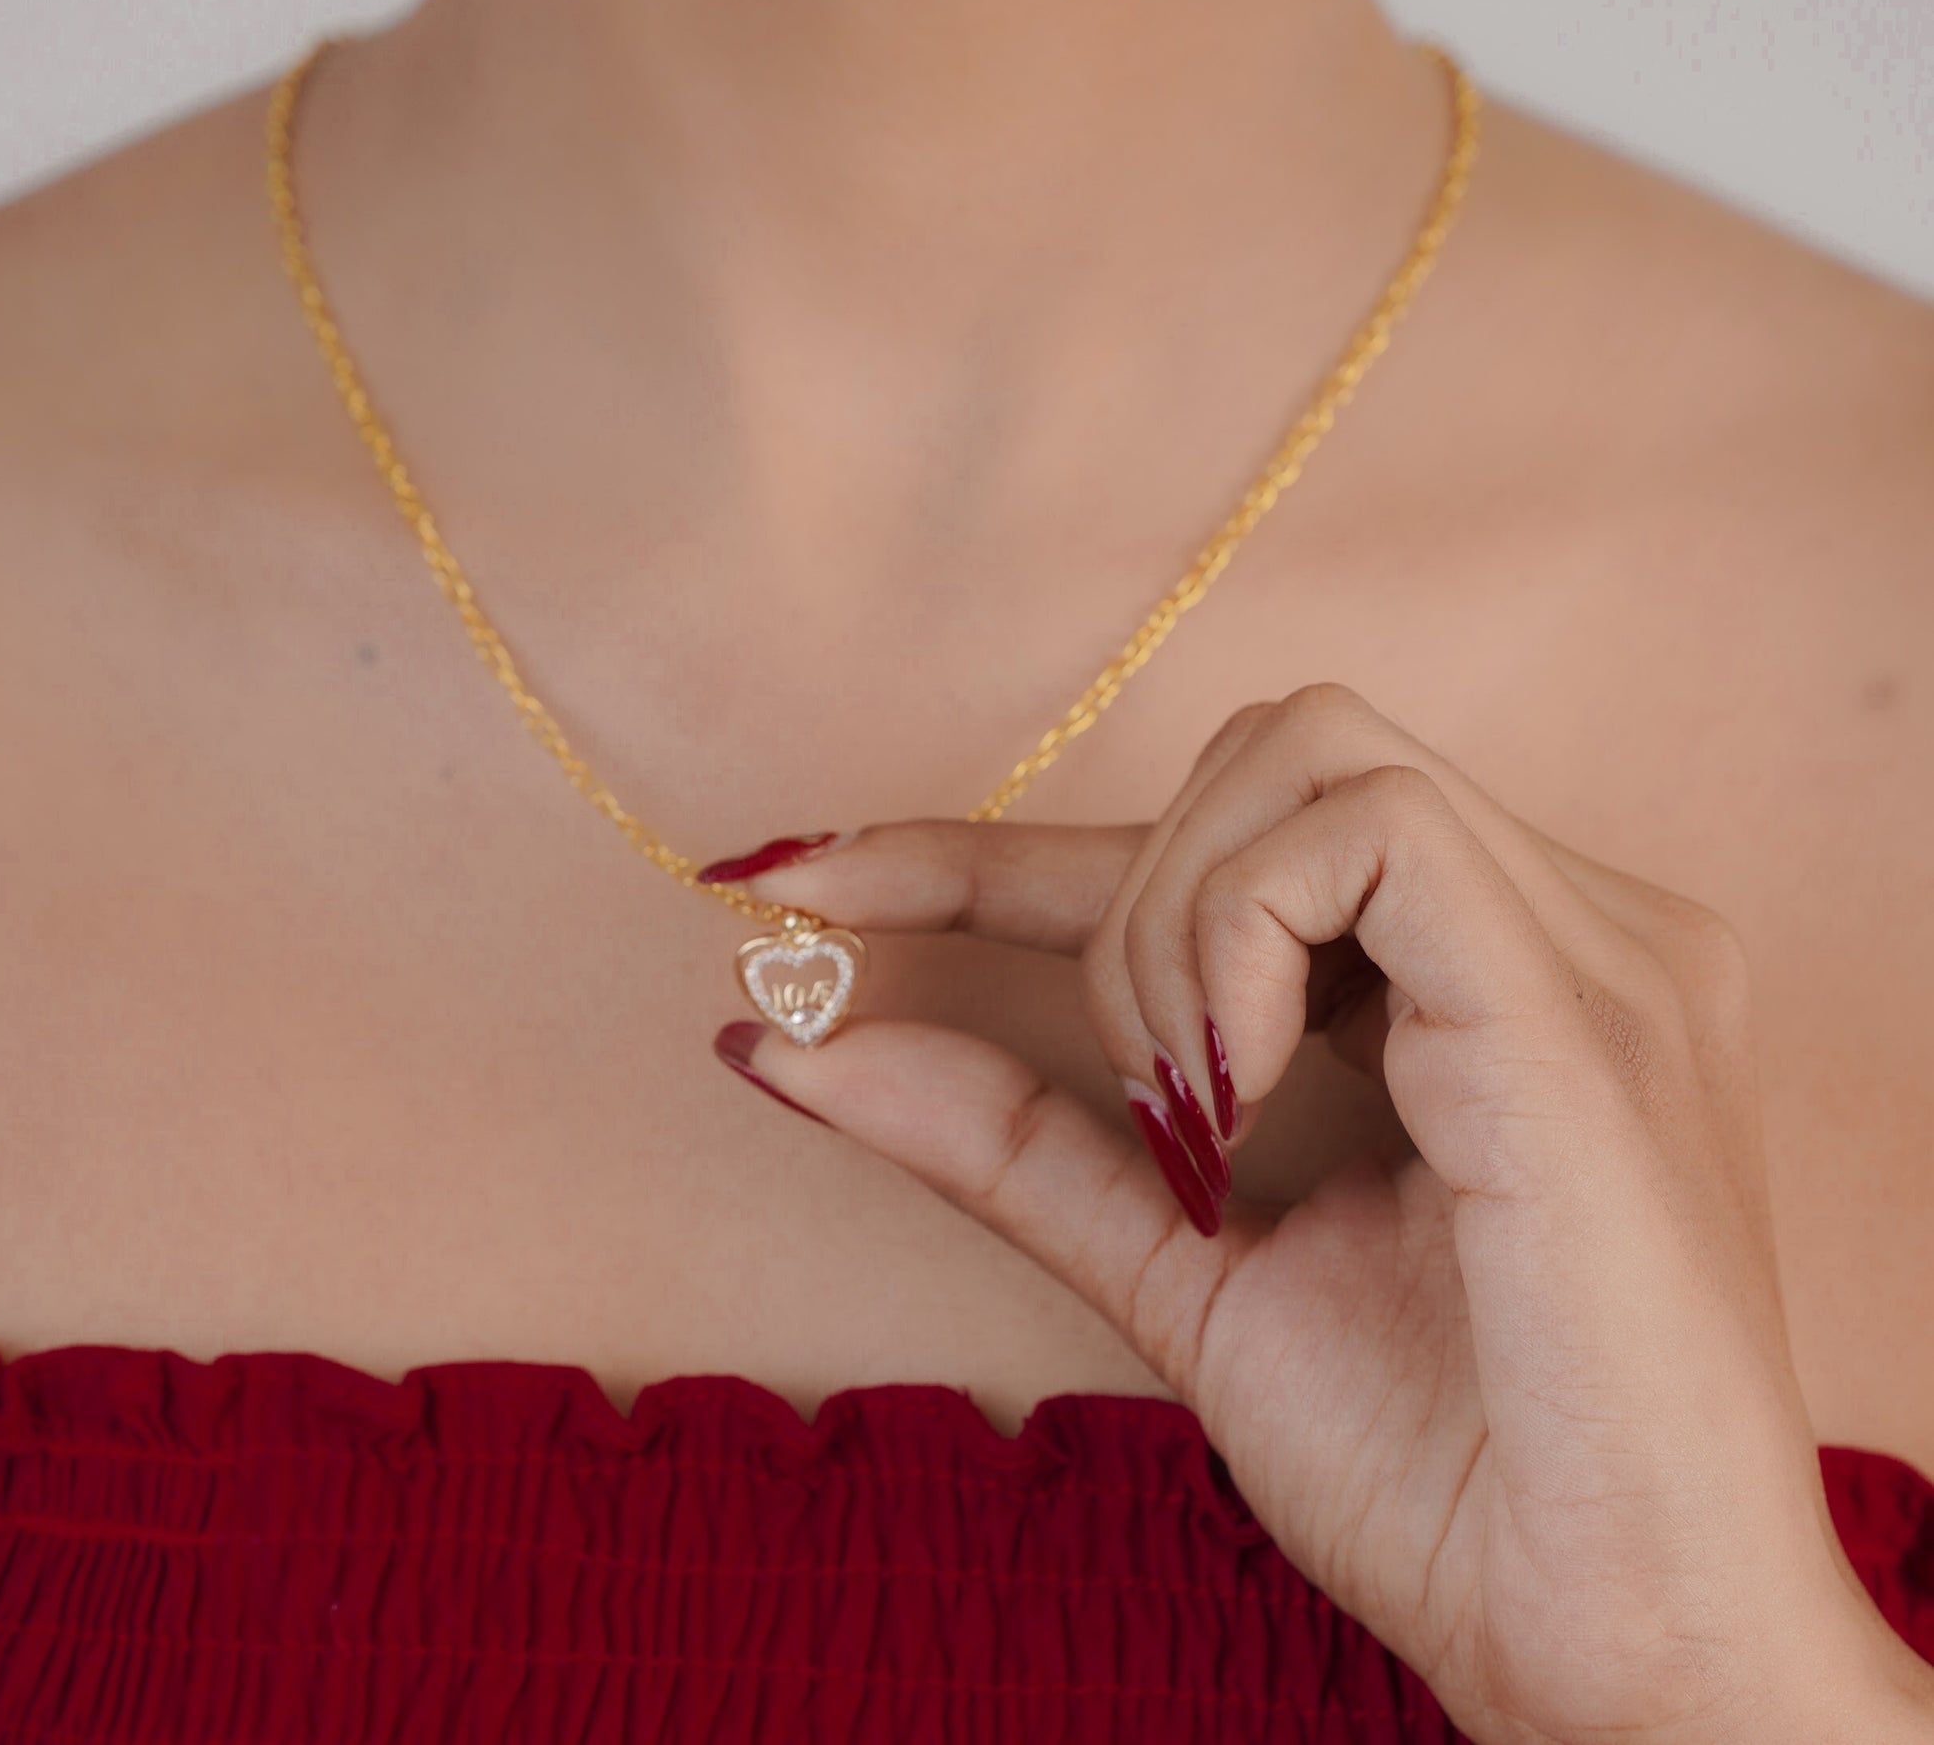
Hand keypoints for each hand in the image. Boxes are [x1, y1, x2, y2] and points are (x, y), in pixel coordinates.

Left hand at [713, 684, 1933, 1744]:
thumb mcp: (1178, 1266)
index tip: (796, 879)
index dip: (990, 841)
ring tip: (1208, 1113)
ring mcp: (1590, 946)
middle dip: (1117, 898)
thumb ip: (1011, 1135)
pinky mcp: (1584, 1003)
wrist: (1608, 1646)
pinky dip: (1245, 936)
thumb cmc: (1437, 1474)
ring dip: (1178, 923)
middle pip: (1263, 753)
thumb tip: (789, 1039)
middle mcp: (1554, 926)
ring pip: (1303, 751)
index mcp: (1481, 979)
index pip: (1220, 838)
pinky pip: (1363, 833)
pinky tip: (1251, 1089)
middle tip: (1155, 1110)